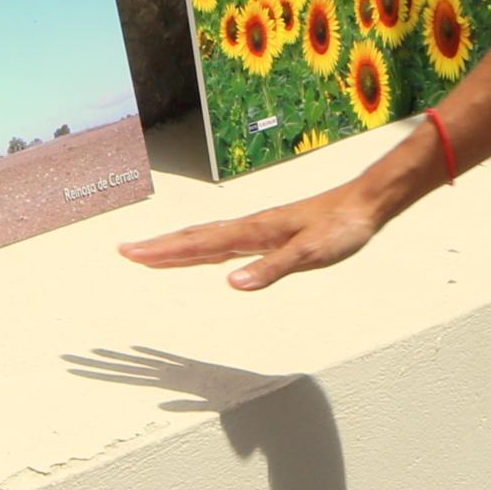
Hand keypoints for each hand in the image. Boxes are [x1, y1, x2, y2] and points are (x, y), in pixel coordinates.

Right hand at [119, 177, 398, 290]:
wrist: (365, 204)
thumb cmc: (341, 227)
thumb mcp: (310, 253)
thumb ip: (272, 268)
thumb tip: (232, 284)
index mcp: (253, 232)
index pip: (200, 243)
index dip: (164, 251)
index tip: (132, 254)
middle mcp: (250, 228)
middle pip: (195, 238)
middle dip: (159, 247)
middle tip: (126, 252)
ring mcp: (259, 230)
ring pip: (208, 239)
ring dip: (177, 246)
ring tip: (152, 253)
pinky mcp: (270, 233)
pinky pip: (226, 242)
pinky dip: (205, 247)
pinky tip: (203, 254)